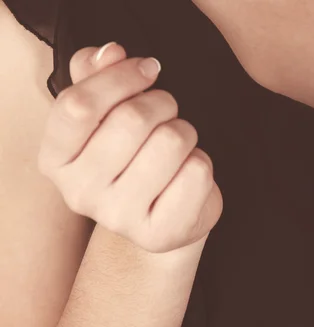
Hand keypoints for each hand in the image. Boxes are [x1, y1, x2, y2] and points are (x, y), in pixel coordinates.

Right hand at [38, 42, 222, 252]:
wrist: (161, 217)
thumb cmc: (134, 159)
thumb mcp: (107, 115)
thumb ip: (98, 76)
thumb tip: (109, 52)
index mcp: (55, 159)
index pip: (78, 104)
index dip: (120, 77)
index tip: (147, 69)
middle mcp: (79, 193)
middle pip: (132, 119)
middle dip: (162, 103)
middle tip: (167, 111)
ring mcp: (119, 217)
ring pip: (171, 141)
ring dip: (185, 131)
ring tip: (177, 145)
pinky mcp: (161, 232)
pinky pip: (197, 172)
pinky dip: (201, 161)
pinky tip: (187, 173)